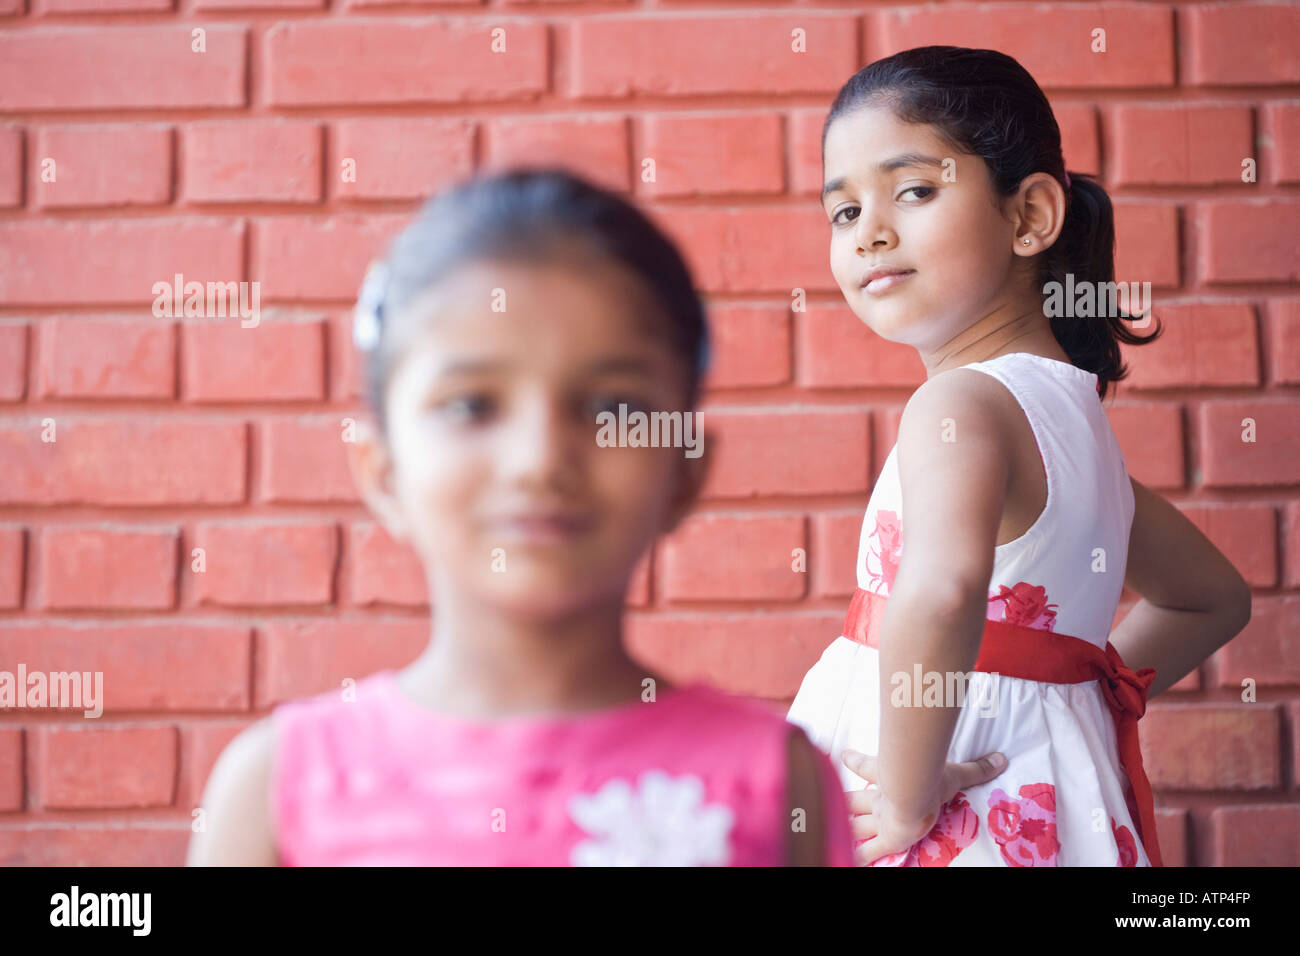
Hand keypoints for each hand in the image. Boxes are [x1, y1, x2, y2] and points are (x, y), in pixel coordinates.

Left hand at [842, 748, 1006, 865]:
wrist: (916, 792)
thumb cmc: (932, 778)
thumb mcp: (958, 772)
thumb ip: (978, 768)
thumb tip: (1001, 758)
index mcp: (892, 778)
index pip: (869, 767)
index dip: (855, 761)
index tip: (843, 755)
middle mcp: (882, 799)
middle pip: (858, 799)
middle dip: (847, 801)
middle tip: (834, 801)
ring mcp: (881, 819)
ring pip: (854, 822)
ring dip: (844, 825)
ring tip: (832, 832)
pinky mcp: (885, 839)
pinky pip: (867, 852)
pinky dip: (858, 856)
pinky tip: (847, 859)